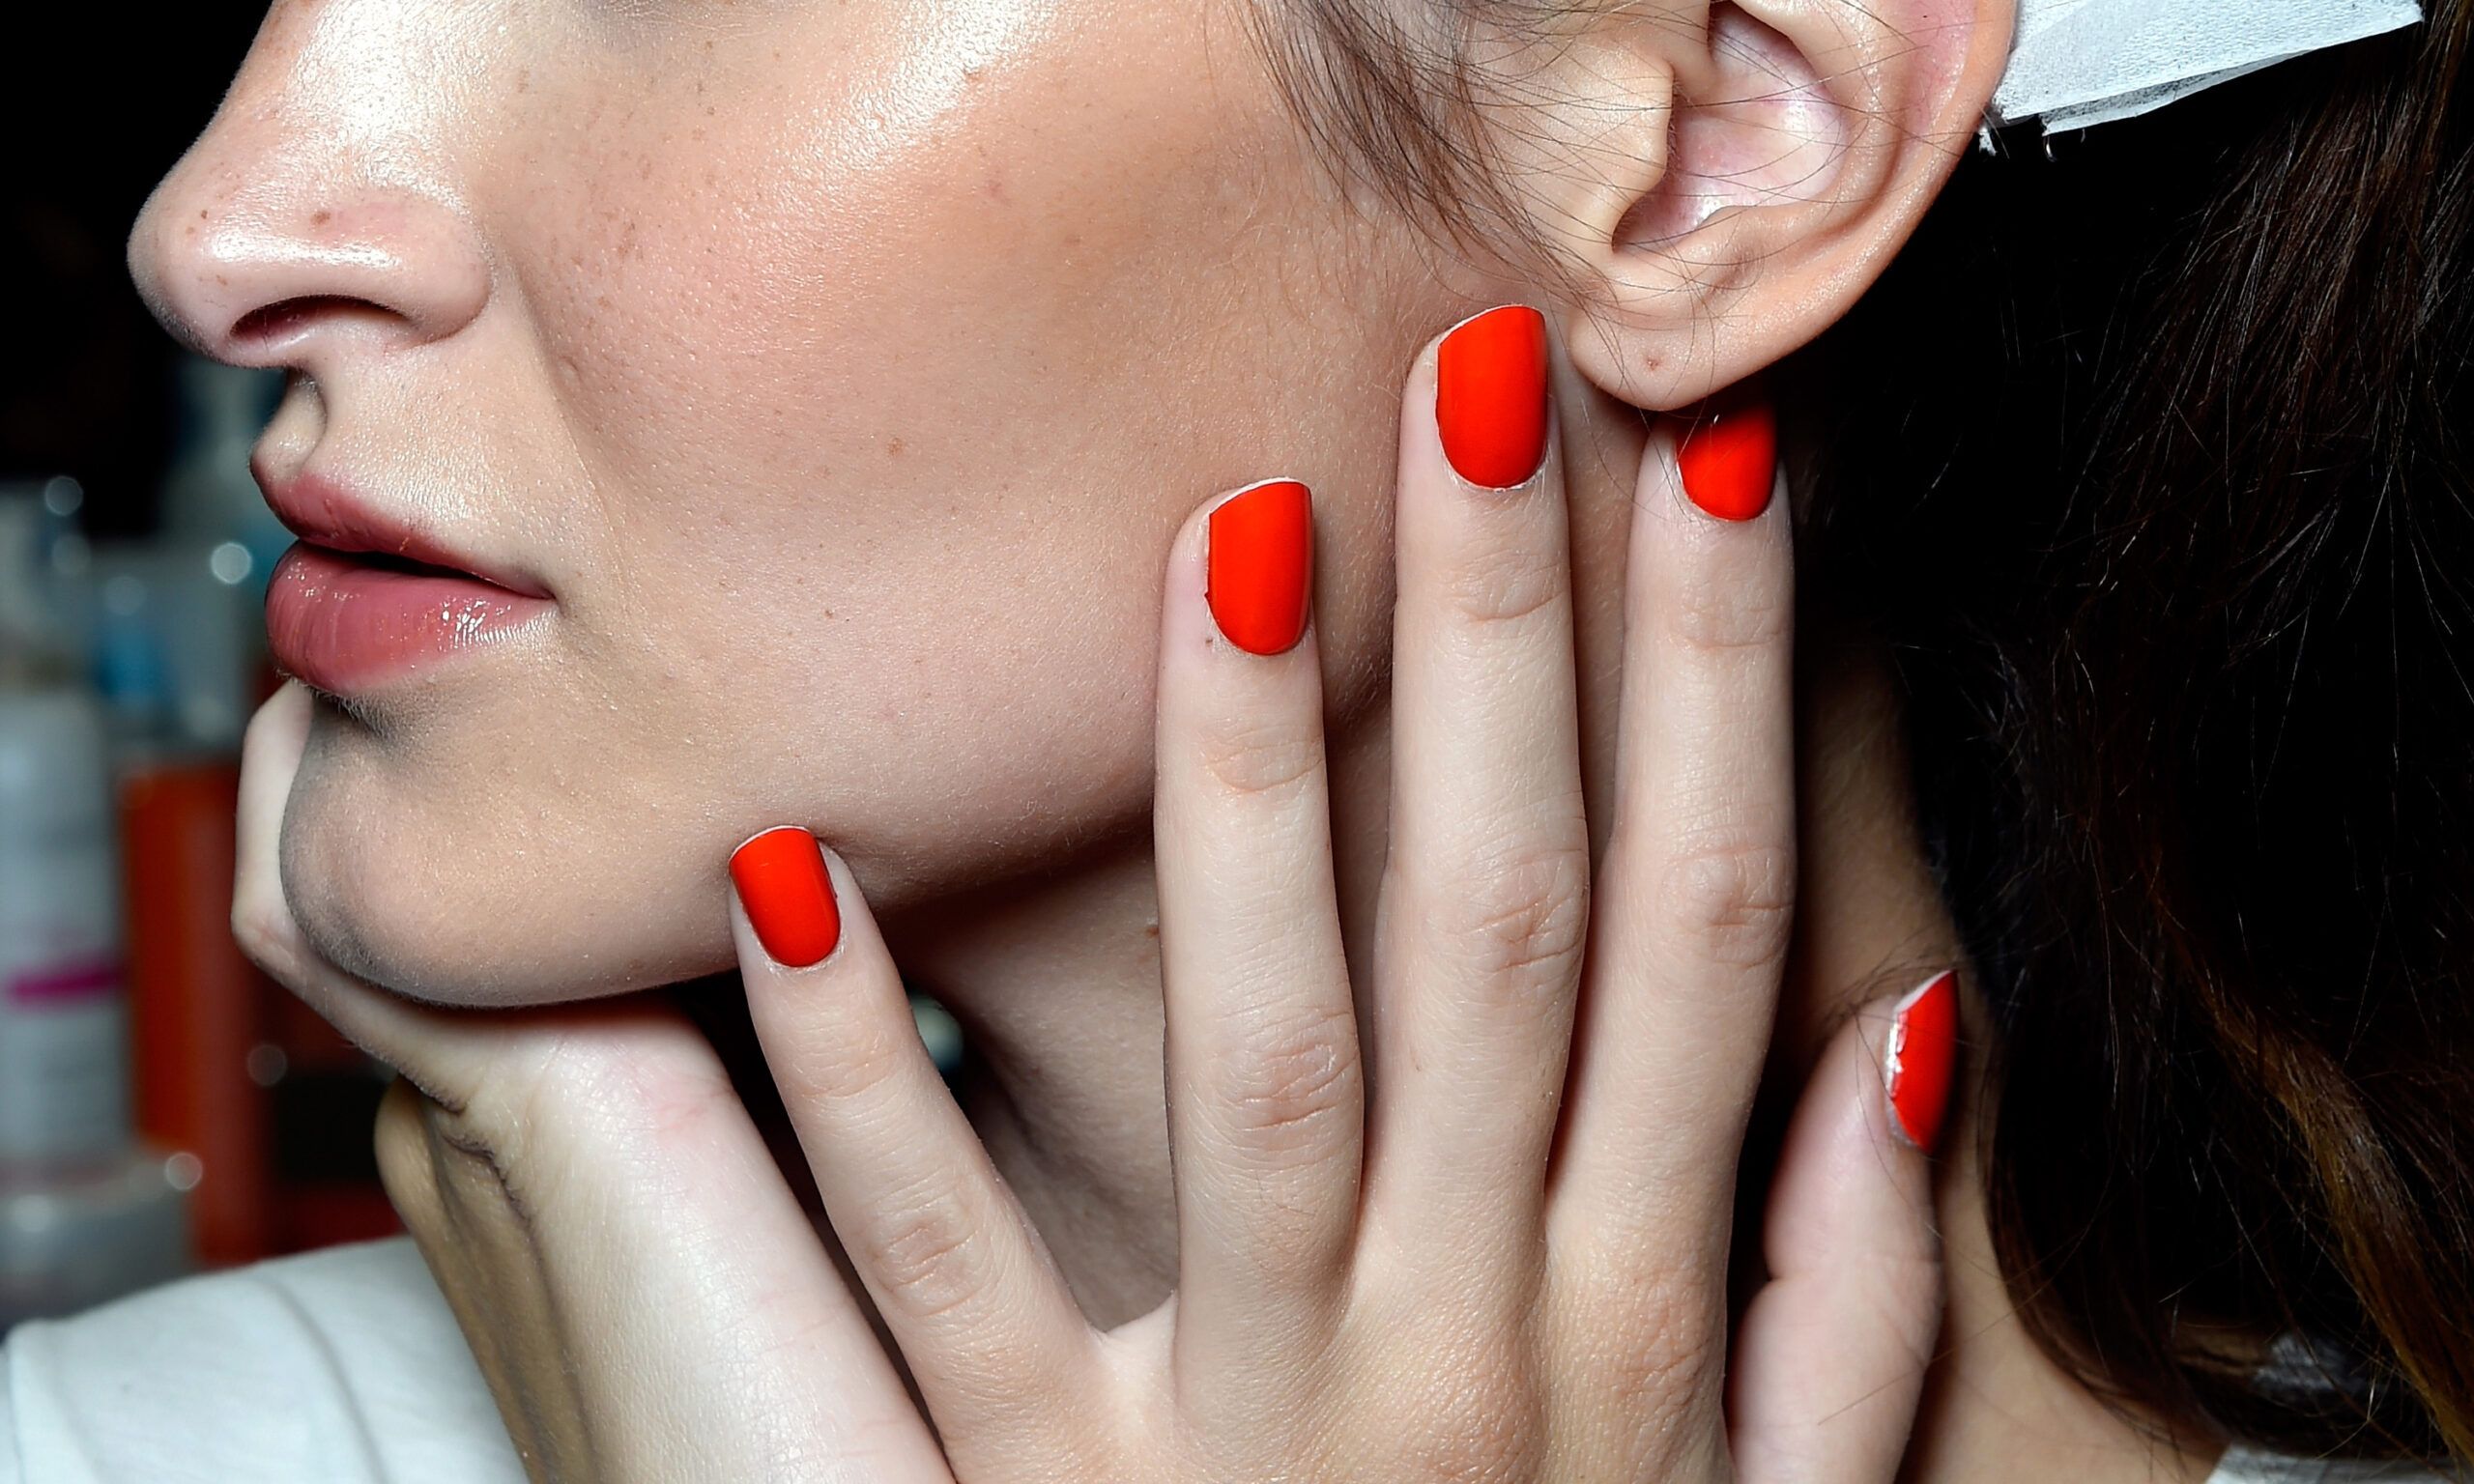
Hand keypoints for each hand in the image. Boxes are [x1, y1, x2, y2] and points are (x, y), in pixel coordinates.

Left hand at [244, 305, 1957, 1480]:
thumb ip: (1839, 1302)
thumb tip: (1902, 1031)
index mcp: (1633, 1324)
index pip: (1706, 934)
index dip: (1728, 687)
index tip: (1721, 455)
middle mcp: (1468, 1353)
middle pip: (1509, 938)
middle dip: (1512, 645)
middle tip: (1481, 375)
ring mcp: (1249, 1430)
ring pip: (1273, 1062)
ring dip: (1253, 796)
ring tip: (1227, 541)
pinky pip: (943, 1272)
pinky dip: (868, 1077)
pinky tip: (791, 873)